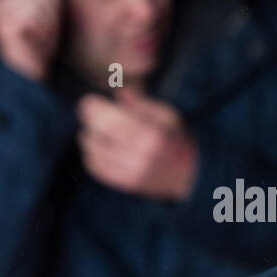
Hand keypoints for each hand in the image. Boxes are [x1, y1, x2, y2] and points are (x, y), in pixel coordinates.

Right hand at [0, 0, 60, 82]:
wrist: (25, 79)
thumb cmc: (38, 47)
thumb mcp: (47, 13)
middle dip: (52, 3)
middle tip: (51, 28)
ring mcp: (0, 16)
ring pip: (37, 0)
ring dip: (49, 20)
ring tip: (45, 39)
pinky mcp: (5, 29)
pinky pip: (32, 17)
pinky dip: (43, 31)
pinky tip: (39, 44)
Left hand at [76, 87, 198, 200]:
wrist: (189, 175)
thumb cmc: (175, 139)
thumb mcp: (166, 115)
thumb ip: (142, 103)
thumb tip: (118, 92)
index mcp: (152, 135)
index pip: (112, 120)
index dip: (94, 109)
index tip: (88, 101)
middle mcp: (141, 156)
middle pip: (99, 135)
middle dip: (89, 121)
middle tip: (88, 112)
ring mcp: (133, 173)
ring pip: (94, 152)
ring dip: (89, 137)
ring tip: (96, 130)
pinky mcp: (126, 184)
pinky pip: (96, 168)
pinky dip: (91, 155)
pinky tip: (97, 147)